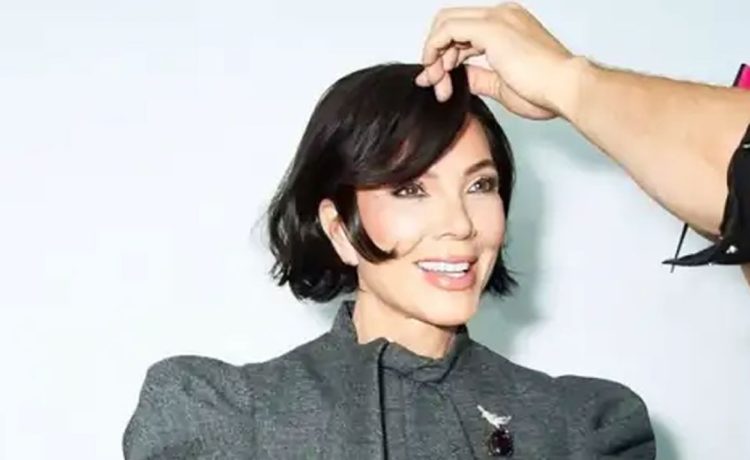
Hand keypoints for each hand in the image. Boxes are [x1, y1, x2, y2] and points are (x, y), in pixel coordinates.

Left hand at [416, 3, 575, 119]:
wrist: (566, 88)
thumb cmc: (546, 91)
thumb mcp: (501, 85)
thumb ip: (478, 77)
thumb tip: (458, 78)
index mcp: (509, 25)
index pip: (465, 31)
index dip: (445, 55)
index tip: (438, 81)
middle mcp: (502, 15)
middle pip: (451, 23)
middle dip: (436, 54)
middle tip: (434, 84)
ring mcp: (497, 18)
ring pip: (446, 24)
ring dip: (434, 55)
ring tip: (438, 85)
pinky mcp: (491, 28)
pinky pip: (447, 30)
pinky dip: (435, 49)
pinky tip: (436, 71)